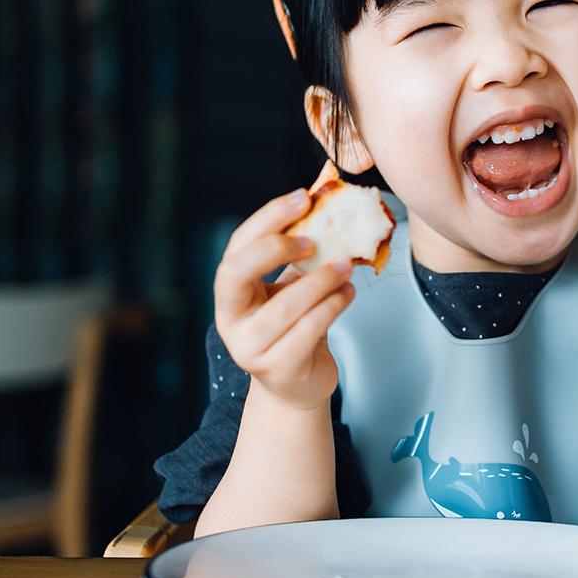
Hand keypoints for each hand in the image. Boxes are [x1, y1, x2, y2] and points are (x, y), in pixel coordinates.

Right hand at [214, 189, 354, 409]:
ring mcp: (249, 348)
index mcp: (230, 293)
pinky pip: (307, 331)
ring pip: (283, 306)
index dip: (267, 220)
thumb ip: (300, 251)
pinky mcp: (277, 369)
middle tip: (314, 240)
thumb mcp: (291, 286)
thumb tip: (324, 194)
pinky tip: (348, 294)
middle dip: (276, 248)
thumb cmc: (295, 327)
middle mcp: (230, 320)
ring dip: (320, 281)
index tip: (304, 199)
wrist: (299, 383)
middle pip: (236, 272)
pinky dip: (332, 308)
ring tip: (346, 268)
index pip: (237, 247)